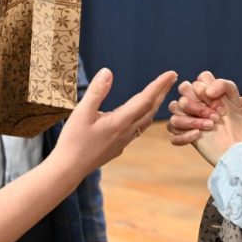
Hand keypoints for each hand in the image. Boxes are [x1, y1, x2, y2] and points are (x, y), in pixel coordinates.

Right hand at [56, 68, 177, 174]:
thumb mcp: (81, 113)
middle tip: (173, 78)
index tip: (171, 73)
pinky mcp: (118, 147)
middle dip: (162, 92)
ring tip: (160, 94)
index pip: (145, 99)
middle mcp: (126, 132)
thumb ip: (96, 92)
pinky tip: (140, 116)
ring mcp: (123, 141)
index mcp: (120, 121)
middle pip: (150, 109)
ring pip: (145, 121)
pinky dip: (145, 117)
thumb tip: (108, 71)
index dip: (159, 85)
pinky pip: (138, 130)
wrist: (69, 170)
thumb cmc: (73, 141)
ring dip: (155, 105)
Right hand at [168, 72, 241, 165]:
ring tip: (210, 127)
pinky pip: (172, 131)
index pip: (198, 80)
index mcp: (208, 93)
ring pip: (174, 109)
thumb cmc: (241, 129)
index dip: (207, 89)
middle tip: (215, 117)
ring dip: (193, 119)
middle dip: (198, 103)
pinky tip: (198, 136)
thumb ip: (228, 87)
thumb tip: (208, 90)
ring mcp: (187, 118)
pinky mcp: (182, 134)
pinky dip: (184, 134)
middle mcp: (195, 102)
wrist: (237, 152)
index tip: (221, 106)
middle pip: (182, 90)